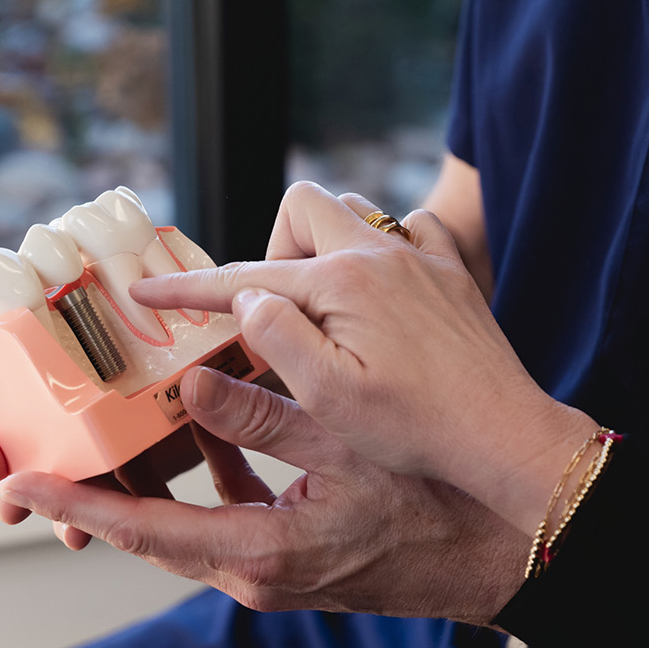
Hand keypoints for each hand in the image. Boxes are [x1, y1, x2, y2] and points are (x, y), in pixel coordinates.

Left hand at [0, 366, 529, 622]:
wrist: (499, 554)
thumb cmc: (436, 503)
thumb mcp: (347, 445)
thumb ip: (262, 418)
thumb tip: (189, 386)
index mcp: (259, 555)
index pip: (143, 530)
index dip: (77, 503)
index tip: (20, 484)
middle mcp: (253, 576)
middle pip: (148, 534)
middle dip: (92, 496)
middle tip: (37, 459)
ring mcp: (271, 575)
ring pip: (184, 526)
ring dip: (147, 484)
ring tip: (104, 436)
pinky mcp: (291, 562)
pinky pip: (227, 519)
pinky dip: (209, 477)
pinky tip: (206, 426)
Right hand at [128, 182, 594, 530]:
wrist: (504, 437)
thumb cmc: (417, 429)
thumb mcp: (328, 397)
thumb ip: (277, 336)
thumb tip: (248, 297)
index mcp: (342, 283)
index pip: (246, 277)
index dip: (187, 289)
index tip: (144, 291)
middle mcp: (382, 254)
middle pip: (302, 210)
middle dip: (274, 253)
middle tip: (277, 318)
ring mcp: (423, 259)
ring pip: (354, 212)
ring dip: (324, 246)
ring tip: (323, 310)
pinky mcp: (453, 277)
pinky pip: (412, 228)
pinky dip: (387, 247)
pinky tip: (384, 292)